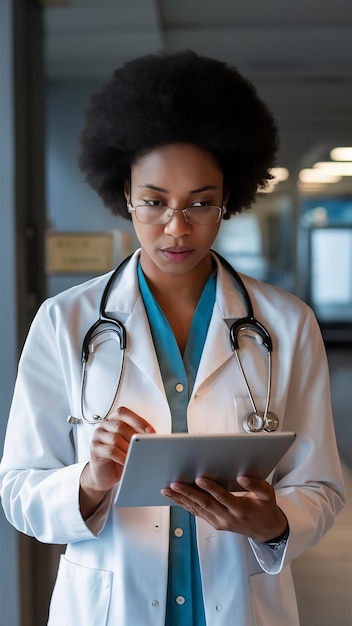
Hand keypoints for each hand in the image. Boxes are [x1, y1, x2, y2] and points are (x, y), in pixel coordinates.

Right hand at [80, 407, 154, 517]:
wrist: (104, 474)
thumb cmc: (119, 457)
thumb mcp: (130, 444)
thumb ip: (138, 437)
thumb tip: (153, 437)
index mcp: (113, 419)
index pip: (123, 413)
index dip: (138, 420)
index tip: (151, 431)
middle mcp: (104, 425)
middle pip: (120, 425)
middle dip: (135, 436)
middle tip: (146, 445)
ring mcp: (97, 436)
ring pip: (115, 438)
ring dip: (129, 447)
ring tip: (138, 454)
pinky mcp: (94, 449)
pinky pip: (110, 450)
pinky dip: (122, 456)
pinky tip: (128, 461)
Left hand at [161, 475, 286, 541]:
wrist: (266, 530)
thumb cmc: (265, 509)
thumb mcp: (268, 495)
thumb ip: (257, 486)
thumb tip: (242, 477)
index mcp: (241, 509)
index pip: (223, 498)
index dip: (211, 488)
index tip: (200, 478)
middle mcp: (227, 517)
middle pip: (205, 504)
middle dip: (188, 493)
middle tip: (174, 483)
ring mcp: (219, 522)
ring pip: (197, 509)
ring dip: (181, 499)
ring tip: (167, 489)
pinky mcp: (214, 523)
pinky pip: (197, 513)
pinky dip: (184, 504)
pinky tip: (174, 497)